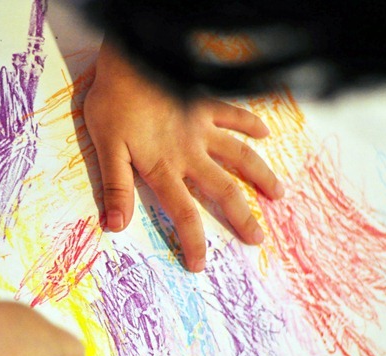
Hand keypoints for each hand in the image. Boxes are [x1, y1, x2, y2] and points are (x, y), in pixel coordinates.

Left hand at [84, 40, 283, 271]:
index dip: (194, 242)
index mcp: (164, 168)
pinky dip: (251, 124)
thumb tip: (116, 225)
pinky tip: (265, 133)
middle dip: (242, 217)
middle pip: (223, 191)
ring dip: (260, 176)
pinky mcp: (206, 105)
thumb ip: (116, 186)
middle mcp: (190, 153)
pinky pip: (235, 116)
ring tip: (279, 194)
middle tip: (258, 238)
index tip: (200, 265)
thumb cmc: (113, 104)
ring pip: (240, 156)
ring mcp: (202, 128)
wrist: (129, 61)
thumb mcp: (106, 148)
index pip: (184, 214)